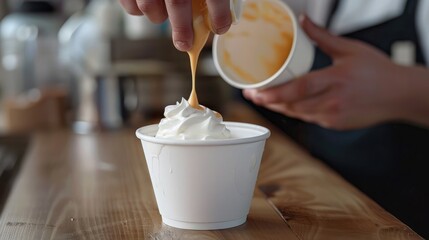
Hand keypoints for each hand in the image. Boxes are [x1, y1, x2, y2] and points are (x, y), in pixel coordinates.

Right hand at [119, 0, 231, 50]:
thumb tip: (220, 14)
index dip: (219, 14)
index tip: (221, 27)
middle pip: (178, 3)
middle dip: (183, 29)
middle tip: (185, 44)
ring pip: (149, 7)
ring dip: (158, 16)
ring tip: (162, 14)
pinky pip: (130, 5)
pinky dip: (136, 9)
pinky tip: (145, 6)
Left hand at [243, 15, 426, 129]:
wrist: (400, 96)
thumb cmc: (378, 71)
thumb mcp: (350, 49)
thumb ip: (323, 36)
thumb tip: (303, 21)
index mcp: (335, 80)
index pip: (298, 90)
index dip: (274, 94)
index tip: (255, 92)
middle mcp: (332, 101)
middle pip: (292, 106)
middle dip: (268, 102)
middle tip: (252, 95)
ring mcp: (333, 116)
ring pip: (297, 114)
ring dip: (279, 108)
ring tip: (264, 99)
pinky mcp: (335, 124)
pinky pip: (309, 118)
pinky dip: (295, 112)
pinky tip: (286, 104)